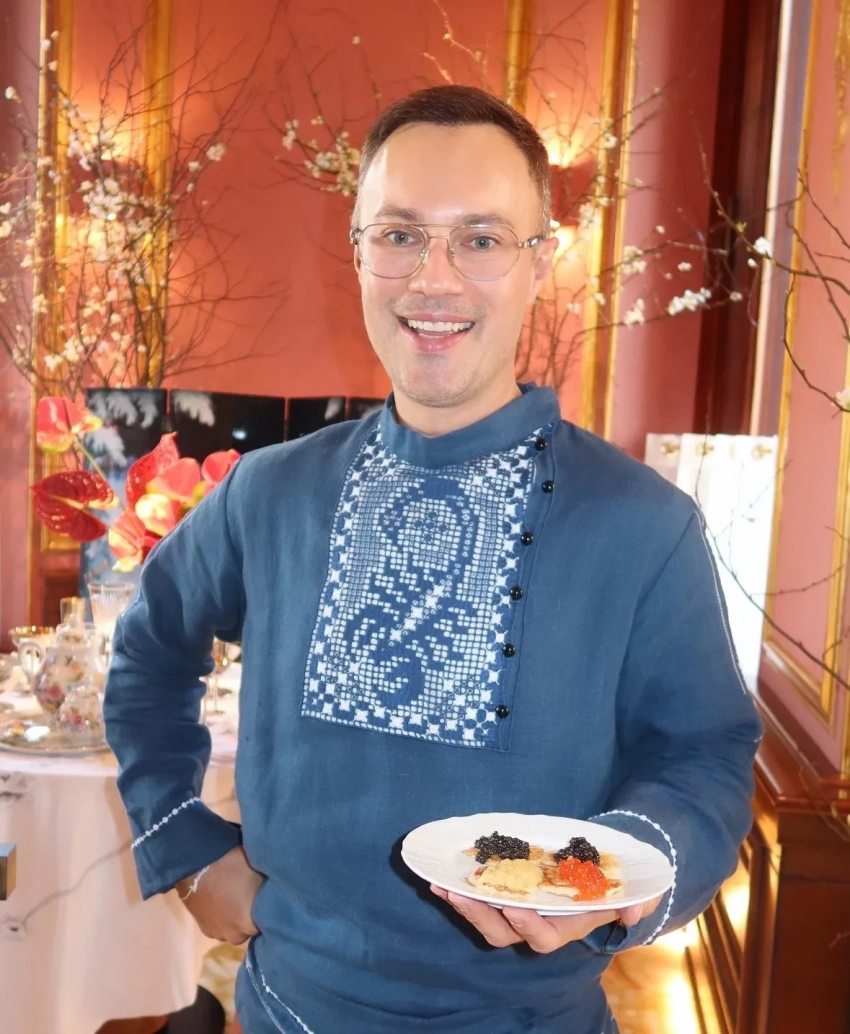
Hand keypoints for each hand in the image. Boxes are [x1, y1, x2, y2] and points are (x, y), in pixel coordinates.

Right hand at [175, 845, 262, 944]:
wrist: (195, 864)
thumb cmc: (231, 865)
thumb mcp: (258, 873)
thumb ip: (269, 891)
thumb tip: (279, 896)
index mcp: (249, 924)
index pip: (269, 926)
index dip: (271, 914)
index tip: (272, 902)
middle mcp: (234, 935)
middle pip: (250, 931)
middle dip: (252, 918)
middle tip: (253, 898)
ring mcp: (217, 933)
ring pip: (233, 931)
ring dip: (236, 920)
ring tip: (235, 900)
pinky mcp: (203, 928)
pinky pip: (219, 928)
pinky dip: (222, 919)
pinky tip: (222, 903)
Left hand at [430, 885, 662, 953]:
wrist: (605, 869)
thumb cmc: (618, 884)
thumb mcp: (637, 892)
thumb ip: (638, 902)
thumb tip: (633, 910)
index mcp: (563, 928)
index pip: (542, 938)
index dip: (527, 926)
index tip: (514, 909)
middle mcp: (535, 924)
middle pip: (502, 932)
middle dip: (480, 916)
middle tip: (461, 896)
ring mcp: (517, 910)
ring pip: (485, 919)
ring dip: (463, 905)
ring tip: (441, 886)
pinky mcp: (504, 894)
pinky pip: (478, 898)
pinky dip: (459, 890)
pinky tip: (440, 878)